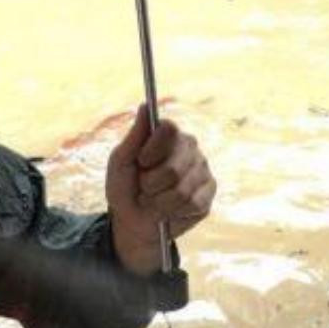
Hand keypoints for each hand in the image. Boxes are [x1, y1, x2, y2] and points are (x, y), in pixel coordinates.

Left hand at [105, 104, 214, 275]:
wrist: (133, 221)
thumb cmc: (125, 188)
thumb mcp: (120, 163)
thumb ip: (134, 137)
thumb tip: (144, 106)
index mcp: (169, 136)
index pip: (169, 129)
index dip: (152, 150)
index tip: (140, 163)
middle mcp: (190, 149)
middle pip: (174, 167)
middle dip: (151, 185)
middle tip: (143, 188)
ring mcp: (202, 172)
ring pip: (182, 190)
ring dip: (159, 202)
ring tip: (153, 201)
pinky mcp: (208, 195)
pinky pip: (192, 204)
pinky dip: (173, 212)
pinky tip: (168, 210)